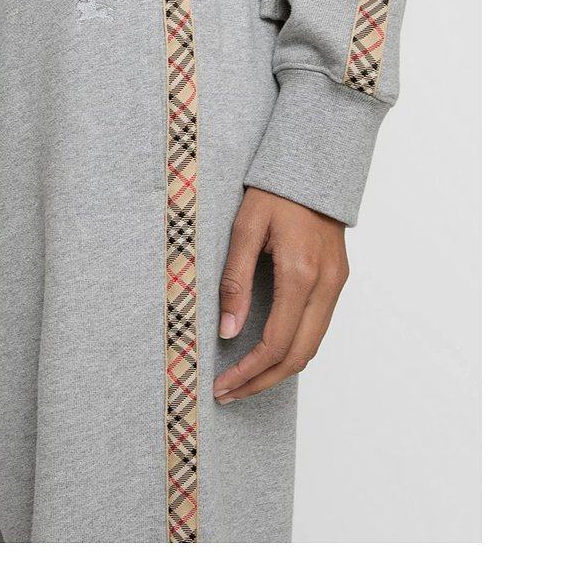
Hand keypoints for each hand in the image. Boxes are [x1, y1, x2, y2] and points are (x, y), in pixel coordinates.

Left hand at [213, 188, 348, 402]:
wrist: (314, 167)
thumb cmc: (275, 192)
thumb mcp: (244, 229)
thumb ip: (235, 281)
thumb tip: (227, 330)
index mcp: (301, 274)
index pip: (276, 343)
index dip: (248, 371)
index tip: (222, 384)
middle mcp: (326, 285)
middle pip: (299, 356)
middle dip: (263, 381)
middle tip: (230, 393)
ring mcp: (336, 284)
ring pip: (312, 346)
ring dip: (279, 369)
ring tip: (244, 379)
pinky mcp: (337, 280)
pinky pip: (317, 327)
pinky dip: (293, 347)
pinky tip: (267, 351)